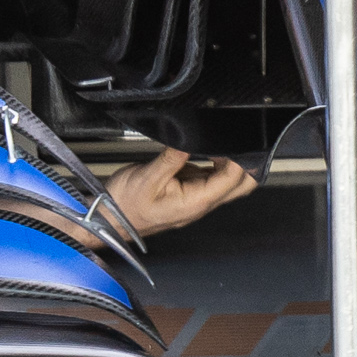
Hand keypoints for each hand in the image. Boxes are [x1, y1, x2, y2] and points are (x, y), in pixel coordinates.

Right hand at [98, 149, 253, 241]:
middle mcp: (201, 203)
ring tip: (220, 141)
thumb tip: (190, 140)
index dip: (240, 160)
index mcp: (196, 202)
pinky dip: (215, 164)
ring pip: (227, 183)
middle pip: (239, 187)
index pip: (231, 181)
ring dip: (230, 163)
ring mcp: (196, 199)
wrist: (110, 218)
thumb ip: (173, 159)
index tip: (238, 139)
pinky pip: (210, 178)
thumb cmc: (126, 206)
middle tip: (238, 140)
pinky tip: (207, 150)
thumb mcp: (148, 177)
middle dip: (247, 164)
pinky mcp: (188, 192)